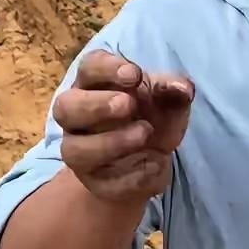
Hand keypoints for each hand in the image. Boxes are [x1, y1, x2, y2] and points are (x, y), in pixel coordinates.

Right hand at [53, 50, 194, 204]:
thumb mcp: (168, 100)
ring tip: (145, 133)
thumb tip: (183, 88)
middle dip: (96, 105)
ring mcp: (80, 150)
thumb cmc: (152, 115)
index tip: (134, 74)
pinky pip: (103, 181)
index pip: (89, 68)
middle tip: (129, 105)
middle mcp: (77, 116)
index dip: (107, 68)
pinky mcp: (93, 181)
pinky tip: (154, 163)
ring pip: (75, 149)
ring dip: (112, 142)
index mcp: (94, 83)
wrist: (152, 161)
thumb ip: (173, 91)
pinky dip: (132, 173)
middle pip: (66, 107)